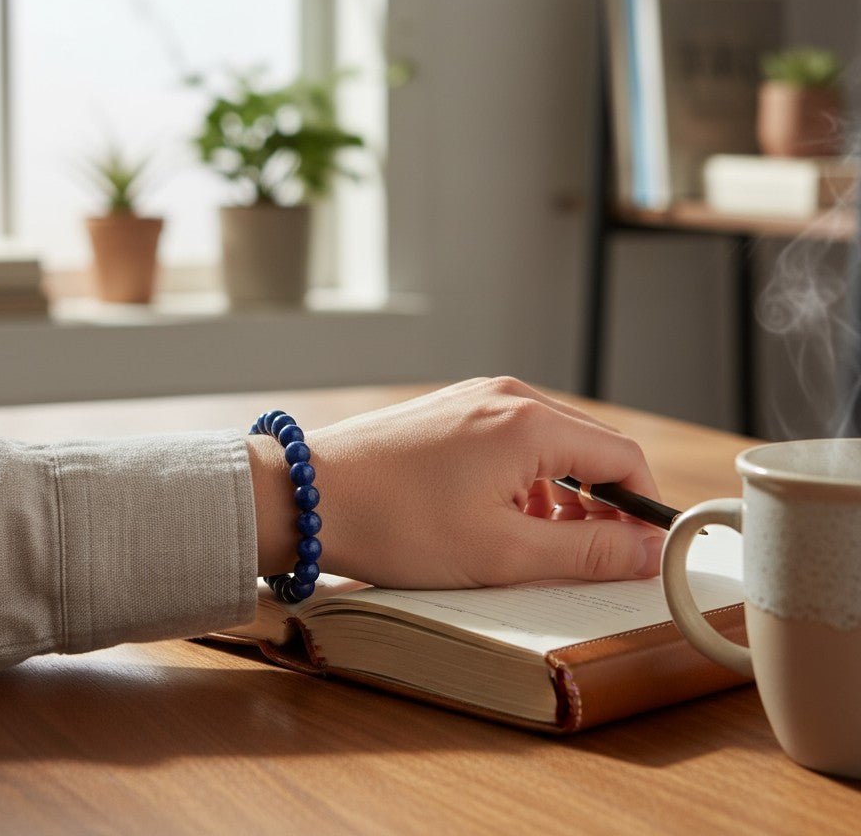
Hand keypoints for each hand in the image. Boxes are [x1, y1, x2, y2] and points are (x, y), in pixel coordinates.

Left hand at [248, 377, 663, 588]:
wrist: (307, 496)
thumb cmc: (397, 524)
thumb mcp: (502, 552)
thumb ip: (585, 551)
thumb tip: (645, 550)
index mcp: (529, 422)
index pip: (624, 456)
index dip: (643, 508)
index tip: (641, 553)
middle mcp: (507, 395)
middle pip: (588, 447)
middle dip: (601, 504)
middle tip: (588, 558)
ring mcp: (474, 398)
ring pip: (548, 445)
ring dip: (560, 495)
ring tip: (535, 544)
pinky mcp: (449, 410)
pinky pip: (510, 441)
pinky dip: (522, 480)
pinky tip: (498, 516)